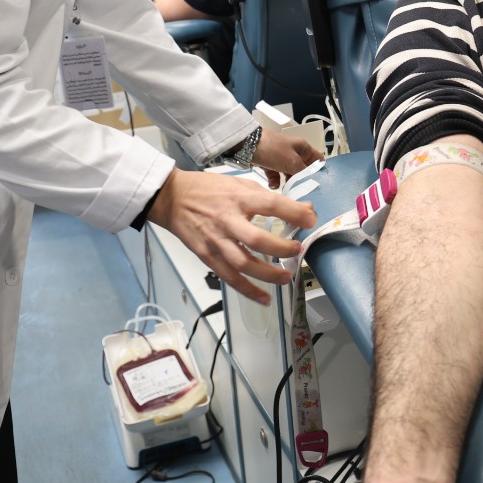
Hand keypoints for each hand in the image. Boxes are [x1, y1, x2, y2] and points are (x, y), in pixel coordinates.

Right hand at [147, 169, 315, 303]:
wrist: (171, 198)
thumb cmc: (207, 189)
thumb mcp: (239, 184)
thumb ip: (269, 197)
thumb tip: (303, 208)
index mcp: (238, 198)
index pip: (271, 205)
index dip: (294, 213)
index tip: (311, 220)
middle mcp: (227, 220)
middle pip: (257, 240)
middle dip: (281, 248)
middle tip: (297, 250)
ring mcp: (216, 241)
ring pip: (244, 264)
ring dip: (268, 274)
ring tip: (287, 277)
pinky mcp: (207, 256)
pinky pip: (229, 277)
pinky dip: (248, 290)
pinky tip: (264, 298)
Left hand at [253, 129, 323, 187]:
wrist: (247, 145)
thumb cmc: (273, 150)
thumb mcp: (292, 162)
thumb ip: (303, 172)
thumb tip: (310, 180)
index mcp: (303, 147)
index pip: (317, 159)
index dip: (320, 171)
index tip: (320, 185)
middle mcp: (294, 152)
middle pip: (303, 169)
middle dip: (302, 180)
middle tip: (302, 192)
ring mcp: (281, 158)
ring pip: (289, 174)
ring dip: (288, 182)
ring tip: (287, 190)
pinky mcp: (270, 164)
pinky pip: (276, 175)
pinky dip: (275, 181)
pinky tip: (273, 185)